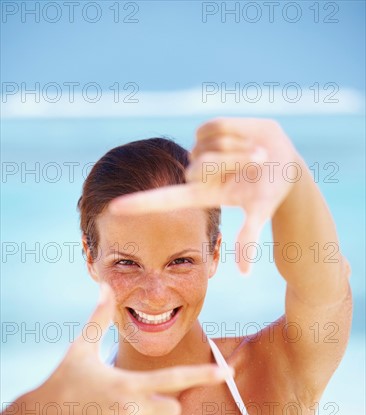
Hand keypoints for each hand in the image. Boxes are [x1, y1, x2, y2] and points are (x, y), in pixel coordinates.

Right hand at [25, 284, 229, 414]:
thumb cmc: (63, 379)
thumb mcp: (80, 348)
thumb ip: (98, 318)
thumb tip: (104, 286)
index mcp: (127, 384)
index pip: (176, 379)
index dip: (205, 375)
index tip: (227, 372)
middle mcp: (131, 412)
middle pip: (175, 410)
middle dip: (166, 402)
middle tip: (142, 395)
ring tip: (131, 411)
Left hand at [110, 118, 300, 272]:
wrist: (282, 162)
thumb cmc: (270, 192)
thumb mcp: (259, 212)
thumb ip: (248, 240)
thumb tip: (244, 275)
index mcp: (200, 194)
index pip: (164, 200)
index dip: (139, 204)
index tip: (113, 209)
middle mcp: (195, 173)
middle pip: (198, 166)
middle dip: (231, 163)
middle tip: (255, 164)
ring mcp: (200, 150)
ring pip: (207, 145)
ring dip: (237, 147)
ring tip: (253, 153)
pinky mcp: (207, 129)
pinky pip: (214, 126)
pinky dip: (236, 130)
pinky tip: (246, 136)